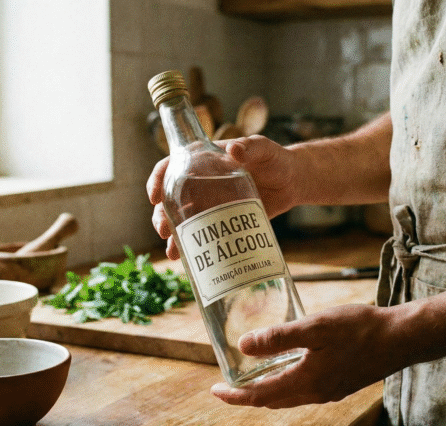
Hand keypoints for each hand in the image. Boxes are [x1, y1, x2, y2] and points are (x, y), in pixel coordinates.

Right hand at [147, 135, 300, 259]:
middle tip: (163, 231)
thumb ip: (251, 147)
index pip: (171, 166)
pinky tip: (187, 259)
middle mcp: (199, 182)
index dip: (157, 180)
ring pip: (180, 220)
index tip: (153, 196)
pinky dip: (191, 247)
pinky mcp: (219, 221)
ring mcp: (208, 204)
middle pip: (169, 198)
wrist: (292, 183)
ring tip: (173, 251)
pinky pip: (200, 234)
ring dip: (172, 235)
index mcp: (202, 160)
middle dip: (161, 216)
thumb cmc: (276, 159)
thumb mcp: (264, 149)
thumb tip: (234, 149)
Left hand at [210, 303, 415, 408]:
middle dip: (247, 395)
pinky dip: (287, 383)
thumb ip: (279, 337)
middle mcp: (316, 393)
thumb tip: (244, 346)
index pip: (259, 396)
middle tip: (228, 385)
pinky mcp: (341, 383)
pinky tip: (288, 366)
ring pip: (289, 396)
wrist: (402, 338)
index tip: (215, 390)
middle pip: (272, 400)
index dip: (234, 396)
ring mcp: (330, 390)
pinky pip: (305, 389)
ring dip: (268, 390)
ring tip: (251, 376)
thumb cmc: (360, 329)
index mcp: (306, 382)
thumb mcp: (315, 327)